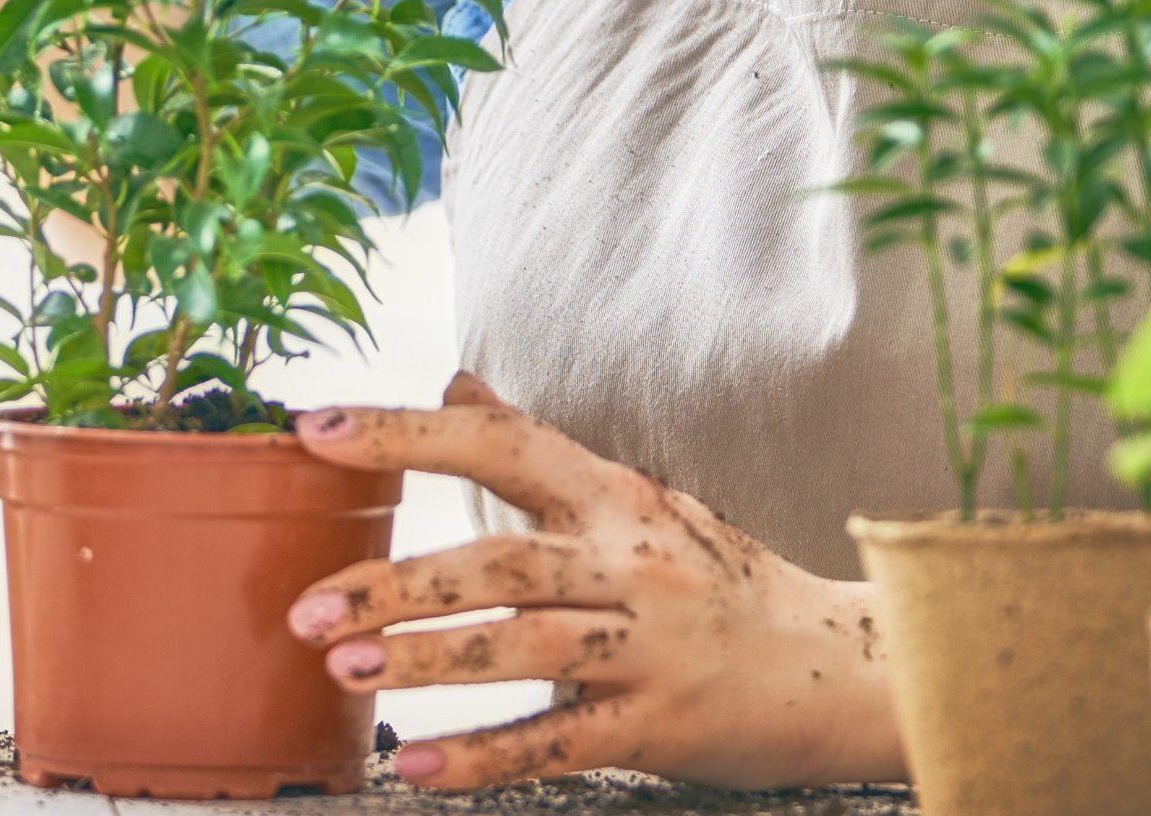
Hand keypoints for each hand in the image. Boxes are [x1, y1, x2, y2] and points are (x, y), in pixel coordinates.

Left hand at [286, 374, 900, 791]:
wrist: (845, 669)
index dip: (404, 432)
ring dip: (426, 660)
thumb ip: (539, 452)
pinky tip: (417, 765)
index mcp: (616, 497)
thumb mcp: (639, 501)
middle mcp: (631, 562)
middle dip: (393, 581)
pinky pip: (558, 740)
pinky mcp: (659, 725)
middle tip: (305, 606)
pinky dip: (484, 757)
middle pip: (498, 559)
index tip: (314, 426)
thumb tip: (454, 386)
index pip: (498, 445)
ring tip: (342, 667)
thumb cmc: (725, 582)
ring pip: (522, 646)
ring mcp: (647, 646)